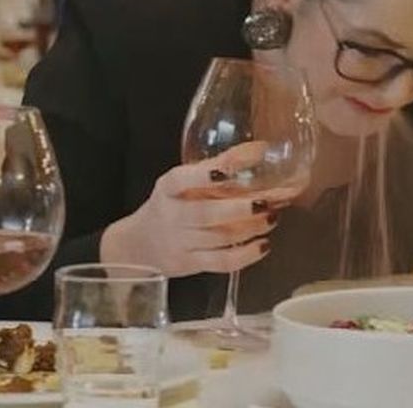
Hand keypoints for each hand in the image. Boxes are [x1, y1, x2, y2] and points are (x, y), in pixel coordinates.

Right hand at [100, 142, 298, 277]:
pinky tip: (263, 244)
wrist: (140, 244)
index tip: (225, 171)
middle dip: (238, 209)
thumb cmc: (171, 205)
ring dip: (250, 228)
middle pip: (205, 214)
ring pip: (219, 238)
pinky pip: (221, 262)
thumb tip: (260, 149)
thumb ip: (219, 164)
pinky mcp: (191, 263)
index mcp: (169, 188)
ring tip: (272, 216)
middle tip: (266, 201)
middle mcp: (173, 215)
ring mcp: (181, 242)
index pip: (181, 180)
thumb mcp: (184, 181)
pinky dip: (246, 255)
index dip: (202, 176)